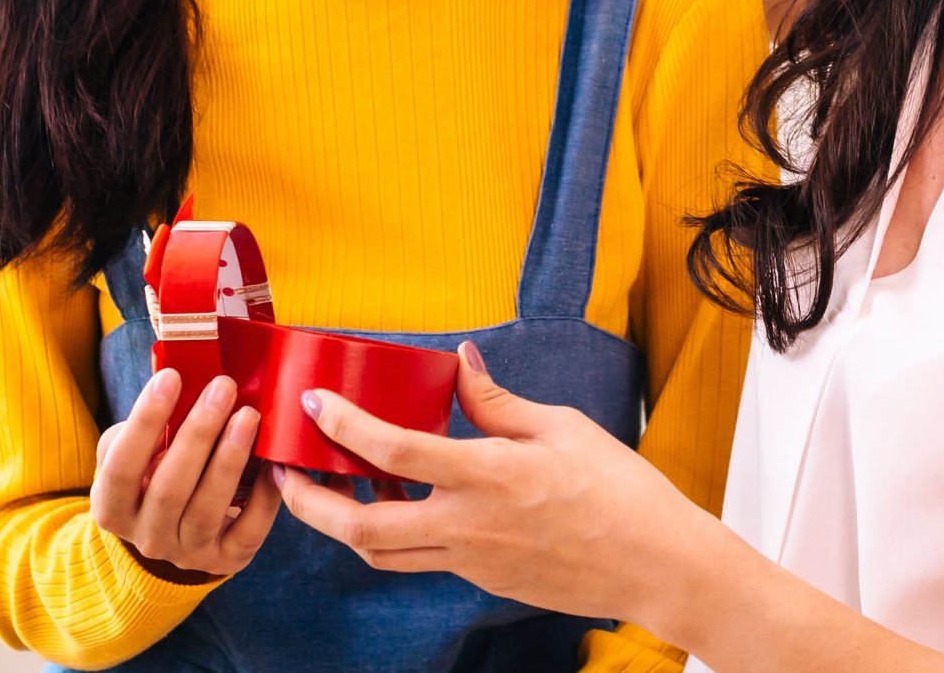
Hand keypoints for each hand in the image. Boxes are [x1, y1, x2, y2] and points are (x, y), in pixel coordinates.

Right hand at [89, 369, 282, 580]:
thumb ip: (144, 426)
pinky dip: (264, 495)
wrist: (174, 531)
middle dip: (199, 433)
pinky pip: (248, 530)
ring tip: (249, 415)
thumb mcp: (133, 452)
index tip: (171, 376)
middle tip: (223, 388)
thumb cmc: (154, 473)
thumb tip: (176, 376)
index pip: (121, 466)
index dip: (144, 422)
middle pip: (169, 488)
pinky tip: (272, 461)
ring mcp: (187, 553)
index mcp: (113, 506)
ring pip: (208, 509)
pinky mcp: (226, 560)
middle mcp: (146, 537)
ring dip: (230, 458)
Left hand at [275, 342, 725, 628]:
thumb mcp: (561, 428)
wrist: (655, 565)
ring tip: (340, 488)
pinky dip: (397, 534)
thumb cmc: (620, 491)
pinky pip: (422, 560)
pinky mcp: (483, 582)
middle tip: (288, 473)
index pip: (393, 451)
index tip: (313, 403)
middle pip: (361, 528)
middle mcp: (469, 526)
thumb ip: (497, 400)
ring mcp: (472, 562)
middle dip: (310, 504)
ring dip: (346, 525)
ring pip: (382, 555)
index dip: (343, 425)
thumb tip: (459, 361)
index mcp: (488, 476)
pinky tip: (405, 502)